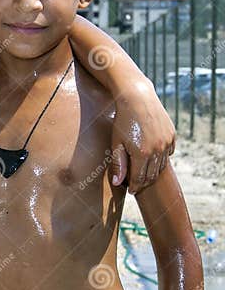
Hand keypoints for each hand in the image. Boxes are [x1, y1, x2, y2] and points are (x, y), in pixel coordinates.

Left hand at [111, 78, 175, 193]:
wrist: (137, 98)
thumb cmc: (123, 121)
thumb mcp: (116, 143)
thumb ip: (118, 164)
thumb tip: (118, 183)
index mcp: (142, 154)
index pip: (140, 179)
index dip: (135, 187)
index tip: (131, 191)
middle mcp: (158, 149)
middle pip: (152, 175)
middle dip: (144, 182)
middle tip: (137, 185)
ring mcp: (167, 142)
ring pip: (161, 165)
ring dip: (153, 172)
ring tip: (144, 173)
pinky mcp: (172, 135)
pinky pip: (169, 153)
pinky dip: (162, 159)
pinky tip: (153, 158)